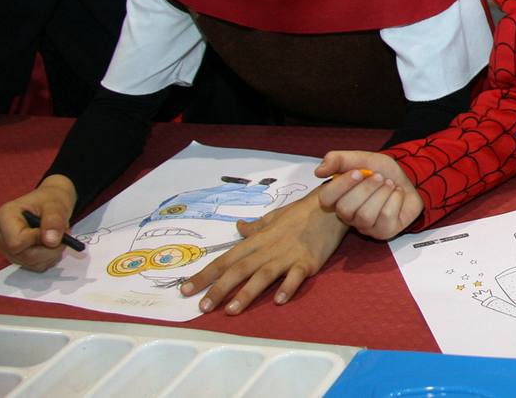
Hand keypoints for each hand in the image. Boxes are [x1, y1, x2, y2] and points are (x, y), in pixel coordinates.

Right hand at [0, 176, 78, 271]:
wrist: (50, 202)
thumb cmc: (51, 200)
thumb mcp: (56, 205)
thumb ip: (54, 221)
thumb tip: (51, 241)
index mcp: (4, 217)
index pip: (16, 242)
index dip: (38, 240)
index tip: (52, 229)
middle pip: (24, 255)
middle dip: (50, 248)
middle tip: (64, 234)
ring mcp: (5, 248)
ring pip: (32, 263)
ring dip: (52, 253)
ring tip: (57, 235)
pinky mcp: (15, 256)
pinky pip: (35, 266)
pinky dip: (48, 257)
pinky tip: (51, 243)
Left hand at [180, 188, 348, 313]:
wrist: (330, 204)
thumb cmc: (300, 213)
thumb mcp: (273, 217)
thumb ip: (254, 227)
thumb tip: (238, 228)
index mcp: (257, 240)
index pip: (226, 259)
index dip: (205, 274)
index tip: (186, 289)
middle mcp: (268, 249)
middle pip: (239, 270)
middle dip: (218, 289)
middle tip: (202, 308)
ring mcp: (287, 256)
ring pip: (262, 276)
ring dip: (246, 293)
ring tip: (231, 310)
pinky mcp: (307, 262)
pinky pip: (295, 276)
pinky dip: (287, 287)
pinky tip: (279, 300)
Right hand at [314, 151, 422, 239]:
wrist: (408, 178)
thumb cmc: (382, 172)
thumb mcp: (360, 159)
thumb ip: (338, 160)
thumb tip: (318, 172)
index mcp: (338, 198)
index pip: (326, 199)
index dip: (341, 186)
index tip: (358, 172)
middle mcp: (349, 216)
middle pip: (345, 209)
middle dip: (366, 188)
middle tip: (379, 177)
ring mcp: (366, 227)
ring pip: (365, 216)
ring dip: (382, 193)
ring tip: (389, 185)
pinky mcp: (383, 232)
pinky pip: (386, 217)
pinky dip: (395, 199)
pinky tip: (397, 194)